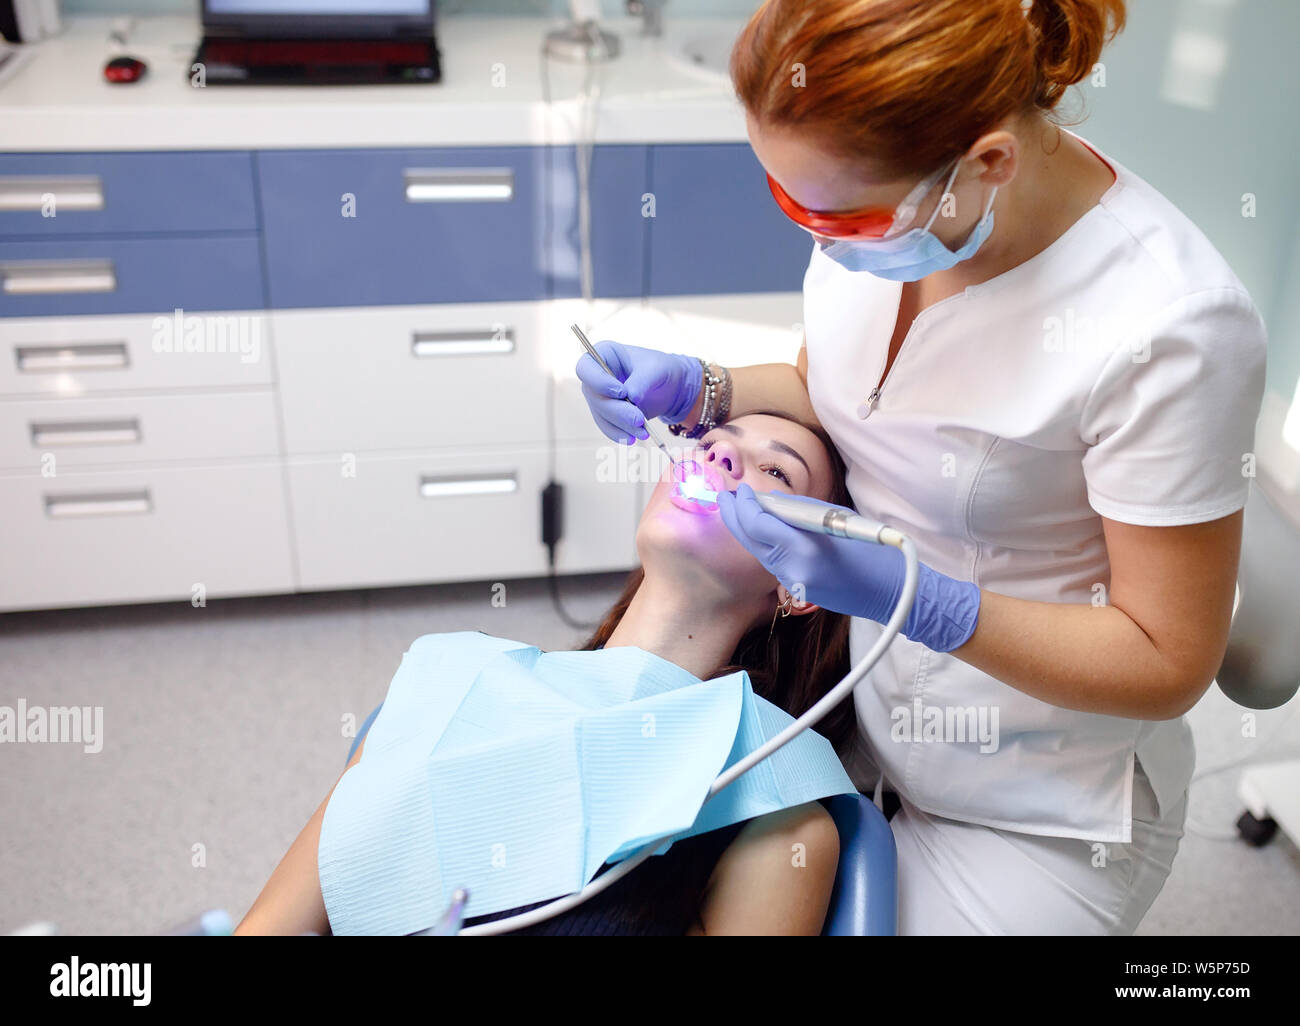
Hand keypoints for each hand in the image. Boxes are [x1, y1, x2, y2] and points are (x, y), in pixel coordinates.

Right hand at [575, 341, 700, 443]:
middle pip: (594, 396)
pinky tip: (632, 438)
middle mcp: (596, 375)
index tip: (621, 392)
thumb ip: (642, 381)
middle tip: (639, 419)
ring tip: (643, 433)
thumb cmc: (660, 369)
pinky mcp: (606, 414)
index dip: (599, 381)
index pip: (586, 368)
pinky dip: (619, 434)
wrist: (669, 387)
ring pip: (601, 414)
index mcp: (604, 354)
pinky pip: (606, 426)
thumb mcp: (656, 369)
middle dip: (617, 411)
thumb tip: (632, 398)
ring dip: (621, 425)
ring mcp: (599, 396)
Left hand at [715, 483, 980, 652]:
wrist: (893, 593)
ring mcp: (793, 585)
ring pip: (759, 553)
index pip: (759, 525)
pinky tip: (759, 530)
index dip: (744, 506)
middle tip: (726, 497)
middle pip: (751, 541)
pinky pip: (772, 562)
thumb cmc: (875, 552)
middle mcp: (792, 571)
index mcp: (804, 551)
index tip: (740, 490)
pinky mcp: (797, 591)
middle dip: (735, 517)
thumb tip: (771, 502)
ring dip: (746, 530)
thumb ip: (800, 511)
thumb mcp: (838, 520)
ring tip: (738, 510)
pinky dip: (762, 544)